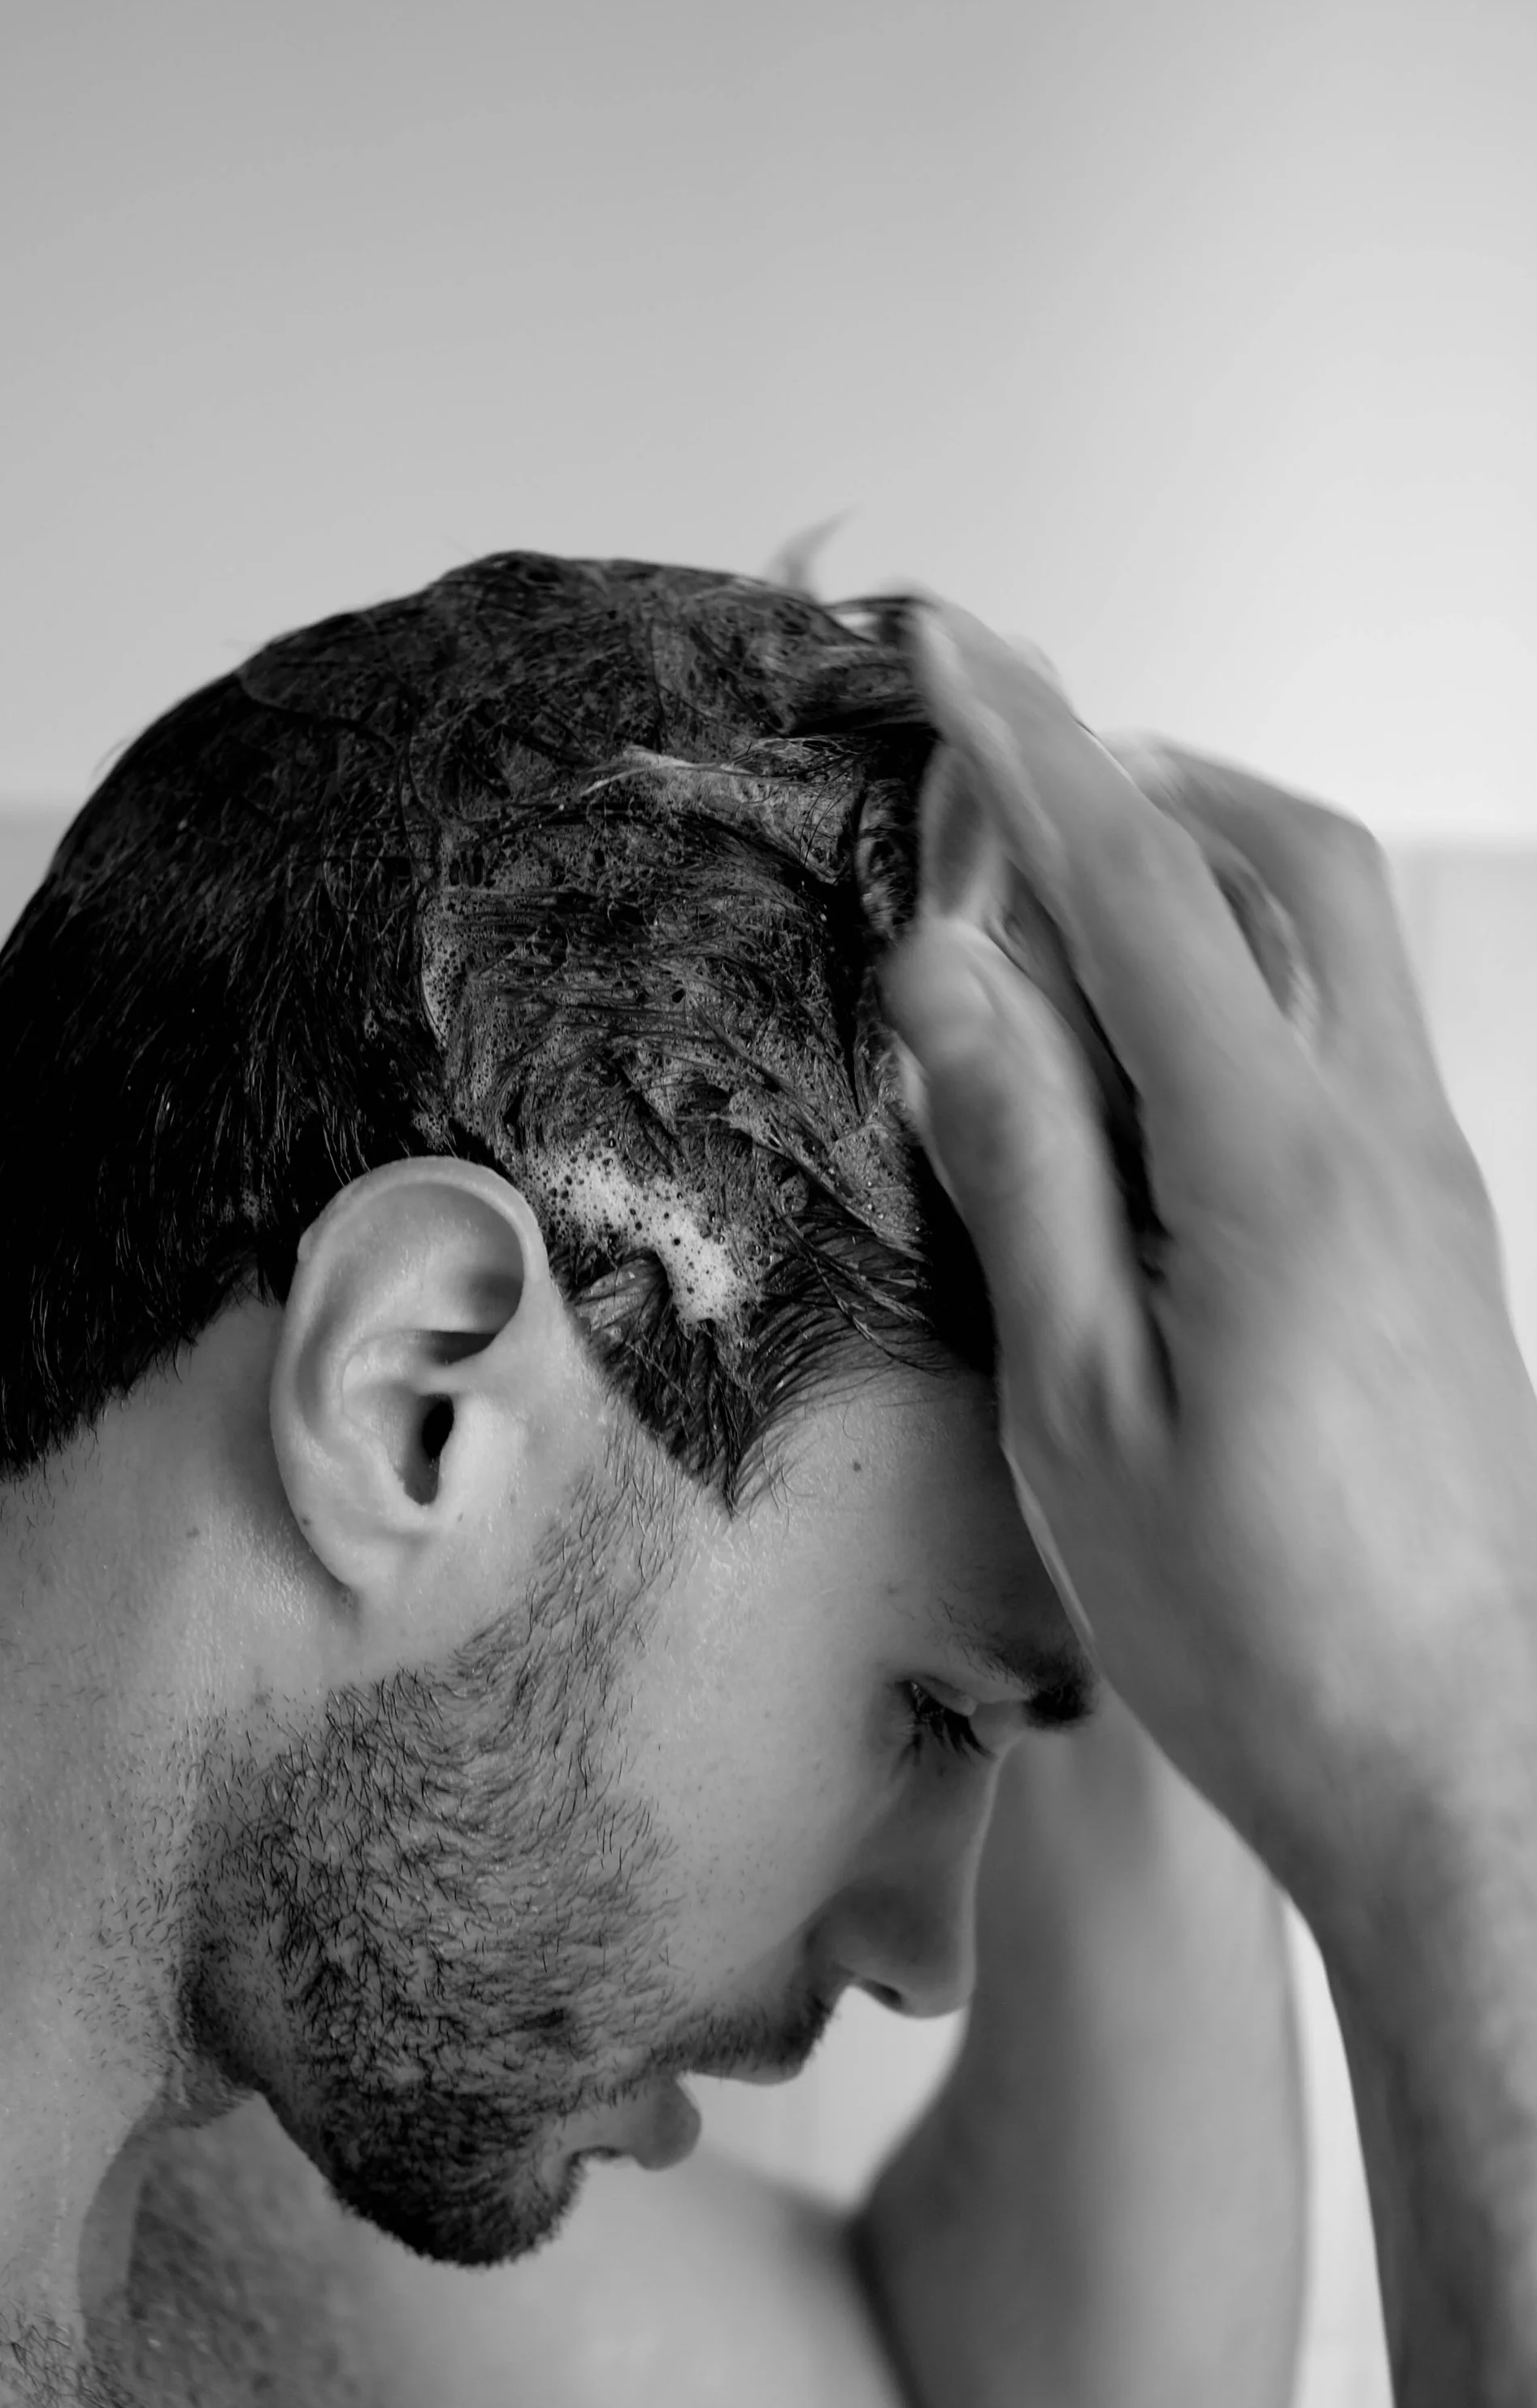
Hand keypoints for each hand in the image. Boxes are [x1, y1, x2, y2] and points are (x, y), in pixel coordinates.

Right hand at [880, 601, 1536, 1925]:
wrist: (1461, 1767)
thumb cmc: (1261, 1630)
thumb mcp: (1080, 1404)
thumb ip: (1023, 1165)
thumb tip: (952, 968)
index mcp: (1277, 1167)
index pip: (1138, 888)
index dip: (1026, 748)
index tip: (945, 639)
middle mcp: (1385, 1144)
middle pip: (1285, 863)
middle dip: (1143, 769)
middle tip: (1003, 752)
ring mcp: (1434, 1193)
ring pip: (1332, 946)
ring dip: (1202, 873)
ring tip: (1051, 901)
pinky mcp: (1441, 1251)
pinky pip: (1347, 1044)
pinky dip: (1245, 983)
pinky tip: (1147, 1062)